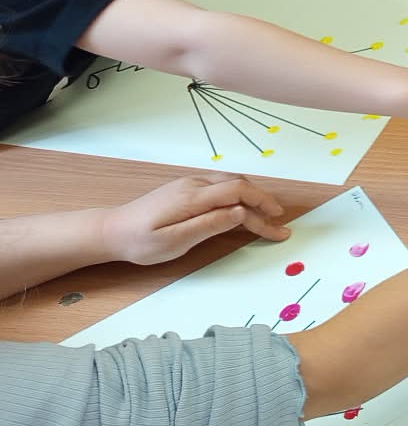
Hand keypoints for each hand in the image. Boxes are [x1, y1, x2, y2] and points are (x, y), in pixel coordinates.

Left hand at [96, 175, 289, 263]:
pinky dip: (237, 196)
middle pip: (239, 184)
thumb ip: (210, 224)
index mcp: (193, 197)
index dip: (262, 203)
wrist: (111, 231)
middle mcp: (194, 185)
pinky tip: (240, 210)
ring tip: (264, 216)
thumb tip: (241, 212)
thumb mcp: (175, 240)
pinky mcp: (185, 190)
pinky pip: (219, 187)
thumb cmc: (140, 241)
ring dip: (251, 198)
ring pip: (230, 184)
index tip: (278, 221)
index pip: (238, 191)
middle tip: (277, 222)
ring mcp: (188, 185)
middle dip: (262, 201)